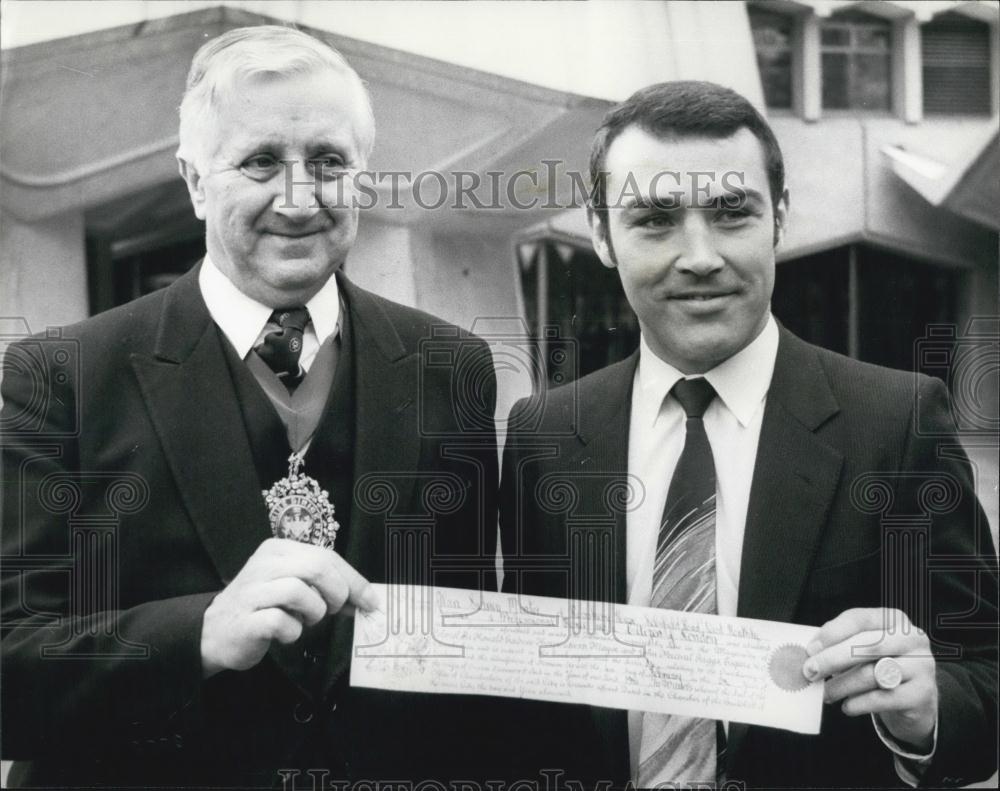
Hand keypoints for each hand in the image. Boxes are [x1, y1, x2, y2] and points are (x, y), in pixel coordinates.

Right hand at [200, 538, 379, 677]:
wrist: (215, 632)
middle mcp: (264, 564)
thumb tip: (366, 598)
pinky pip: (281, 622)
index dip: (354, 579)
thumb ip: (326, 587)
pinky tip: (285, 633)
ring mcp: (252, 590)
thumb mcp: (294, 588)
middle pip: (317, 568)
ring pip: (300, 592)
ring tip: (304, 621)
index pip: (327, 556)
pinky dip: (292, 632)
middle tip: (333, 610)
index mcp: (279, 550)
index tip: (371, 601)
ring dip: (313, 613)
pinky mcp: (245, 619)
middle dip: (336, 593)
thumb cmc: (263, 608)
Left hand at [802, 608, 936, 750]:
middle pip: (868, 645)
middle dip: (833, 659)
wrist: (916, 701)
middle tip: (810, 671)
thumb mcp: (864, 650)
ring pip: (873, 674)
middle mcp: (912, 639)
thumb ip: (841, 644)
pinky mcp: (922, 694)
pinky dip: (859, 703)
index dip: (832, 633)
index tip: (810, 649)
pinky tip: (846, 706)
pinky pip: (883, 699)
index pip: (859, 619)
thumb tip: (810, 652)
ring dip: (842, 685)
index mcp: (894, 620)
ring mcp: (922, 666)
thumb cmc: (881, 667)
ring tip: (825, 693)